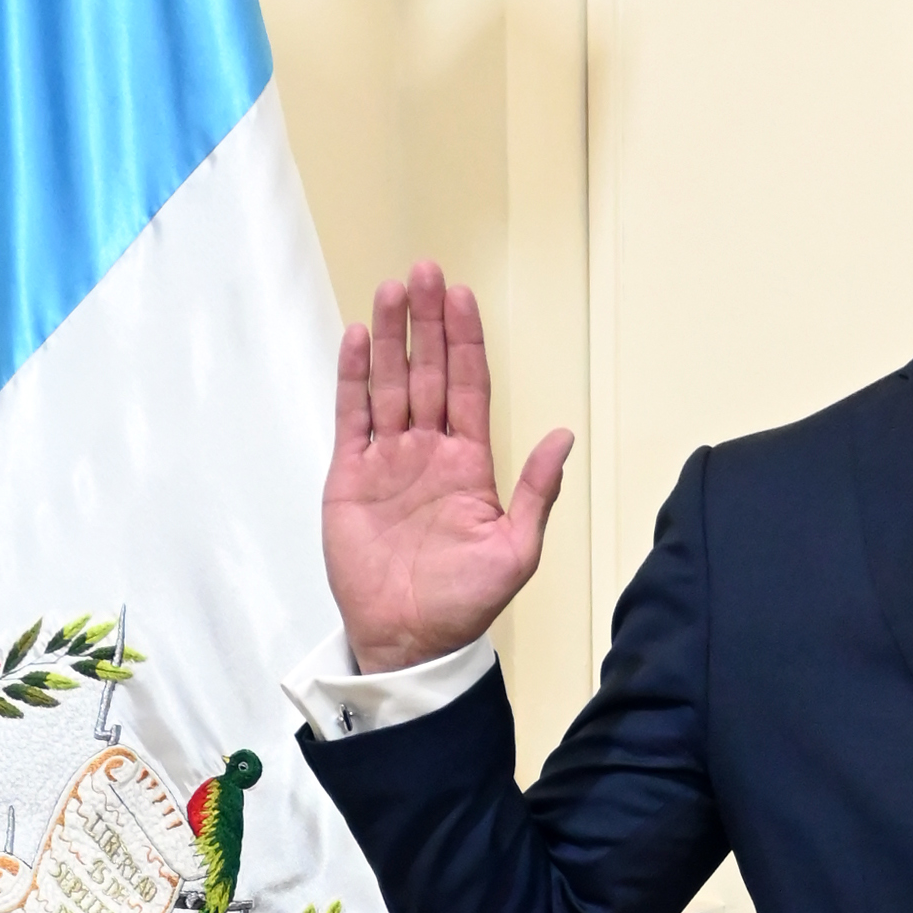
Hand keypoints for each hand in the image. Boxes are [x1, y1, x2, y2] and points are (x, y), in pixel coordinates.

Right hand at [323, 260, 572, 675]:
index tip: (461, 296)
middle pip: (429, 371)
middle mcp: (429, 451)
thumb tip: (562, 437)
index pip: (469, 386)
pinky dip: (353, 378)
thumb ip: (537, 492)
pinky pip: (352, 417)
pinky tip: (357, 339)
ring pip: (390, 384)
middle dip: (427, 322)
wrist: (409, 640)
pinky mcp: (351, 477)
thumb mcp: (516, 551)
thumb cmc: (464, 603)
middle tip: (425, 273)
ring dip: (391, 337)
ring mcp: (388, 460)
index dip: (466, 340)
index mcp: (470, 463)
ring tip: (391, 291)